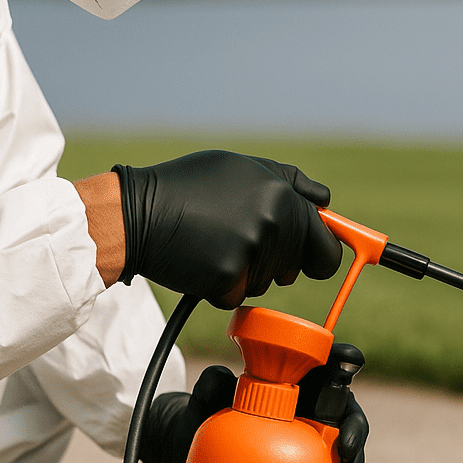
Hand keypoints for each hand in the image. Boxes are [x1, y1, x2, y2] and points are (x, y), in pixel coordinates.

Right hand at [113, 151, 342, 307]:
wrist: (135, 213)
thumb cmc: (190, 186)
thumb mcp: (242, 167)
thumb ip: (291, 183)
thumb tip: (326, 202)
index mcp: (283, 196)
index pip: (327, 246)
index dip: (321, 257)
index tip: (311, 261)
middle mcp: (273, 223)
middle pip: (296, 268)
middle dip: (277, 263)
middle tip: (242, 243)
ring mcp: (251, 252)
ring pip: (266, 282)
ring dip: (247, 272)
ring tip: (215, 243)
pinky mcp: (227, 278)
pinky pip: (238, 295)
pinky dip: (222, 287)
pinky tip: (201, 261)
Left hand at [140, 355, 368, 462]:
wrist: (187, 454)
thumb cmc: (204, 418)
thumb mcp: (205, 401)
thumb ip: (212, 384)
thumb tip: (221, 375)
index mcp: (297, 385)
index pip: (330, 369)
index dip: (346, 362)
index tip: (350, 364)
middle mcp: (310, 415)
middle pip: (346, 416)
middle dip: (355, 431)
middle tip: (346, 448)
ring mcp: (310, 447)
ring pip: (344, 455)